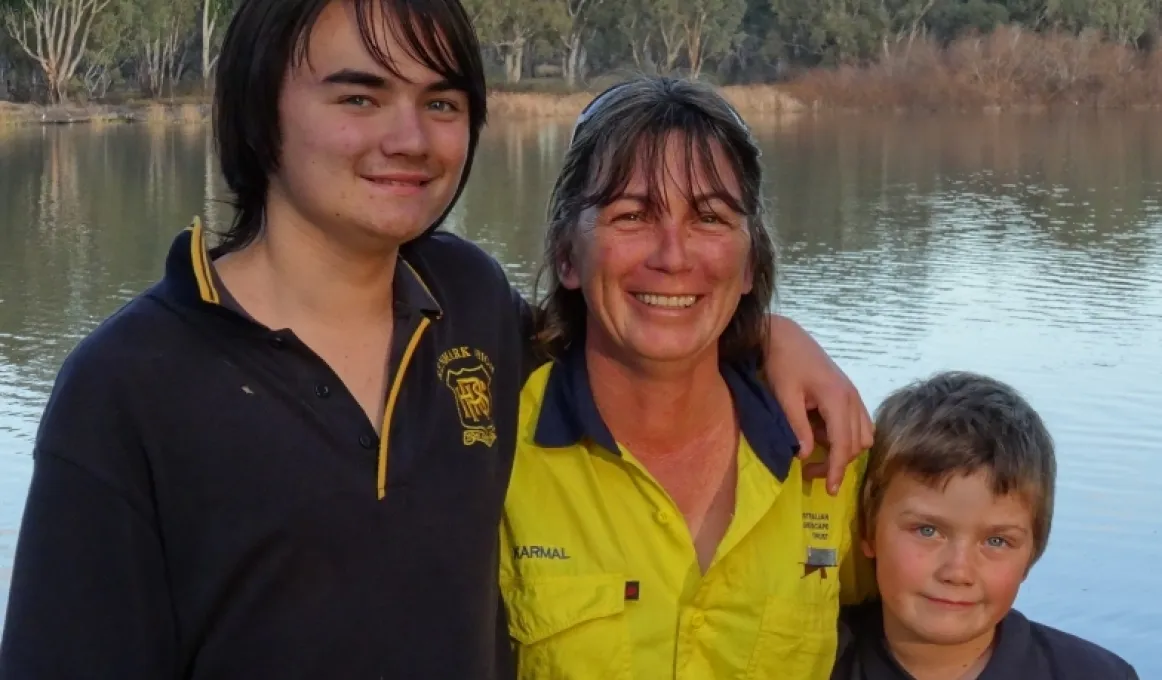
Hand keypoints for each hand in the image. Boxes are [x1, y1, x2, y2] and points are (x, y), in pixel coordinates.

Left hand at [762, 316, 872, 493]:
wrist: (784, 335)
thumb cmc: (780, 363)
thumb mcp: (784, 396)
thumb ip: (796, 426)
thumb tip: (805, 455)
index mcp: (836, 398)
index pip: (844, 444)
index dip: (837, 469)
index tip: (830, 490)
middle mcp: (851, 397)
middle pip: (857, 443)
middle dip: (837, 462)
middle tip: (809, 472)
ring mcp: (852, 393)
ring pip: (863, 434)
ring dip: (845, 449)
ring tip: (816, 455)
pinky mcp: (848, 392)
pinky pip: (859, 422)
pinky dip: (846, 435)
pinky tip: (823, 436)